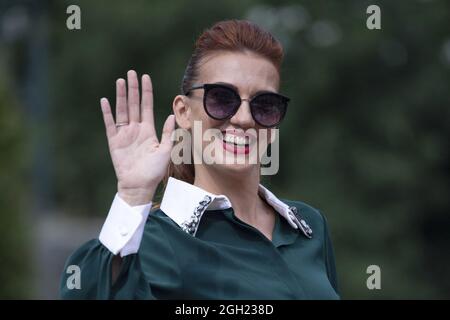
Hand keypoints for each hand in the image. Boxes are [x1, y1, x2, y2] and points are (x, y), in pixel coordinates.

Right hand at [100, 70, 174, 204]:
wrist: (140, 185)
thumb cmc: (154, 171)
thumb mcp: (165, 151)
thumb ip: (168, 133)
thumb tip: (171, 116)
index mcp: (148, 130)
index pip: (146, 106)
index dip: (146, 92)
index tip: (145, 77)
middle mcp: (135, 129)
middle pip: (133, 104)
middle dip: (133, 88)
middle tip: (131, 72)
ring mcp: (124, 134)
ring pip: (122, 110)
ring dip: (121, 96)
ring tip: (120, 81)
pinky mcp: (114, 141)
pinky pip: (110, 124)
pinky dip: (107, 113)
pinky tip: (105, 100)